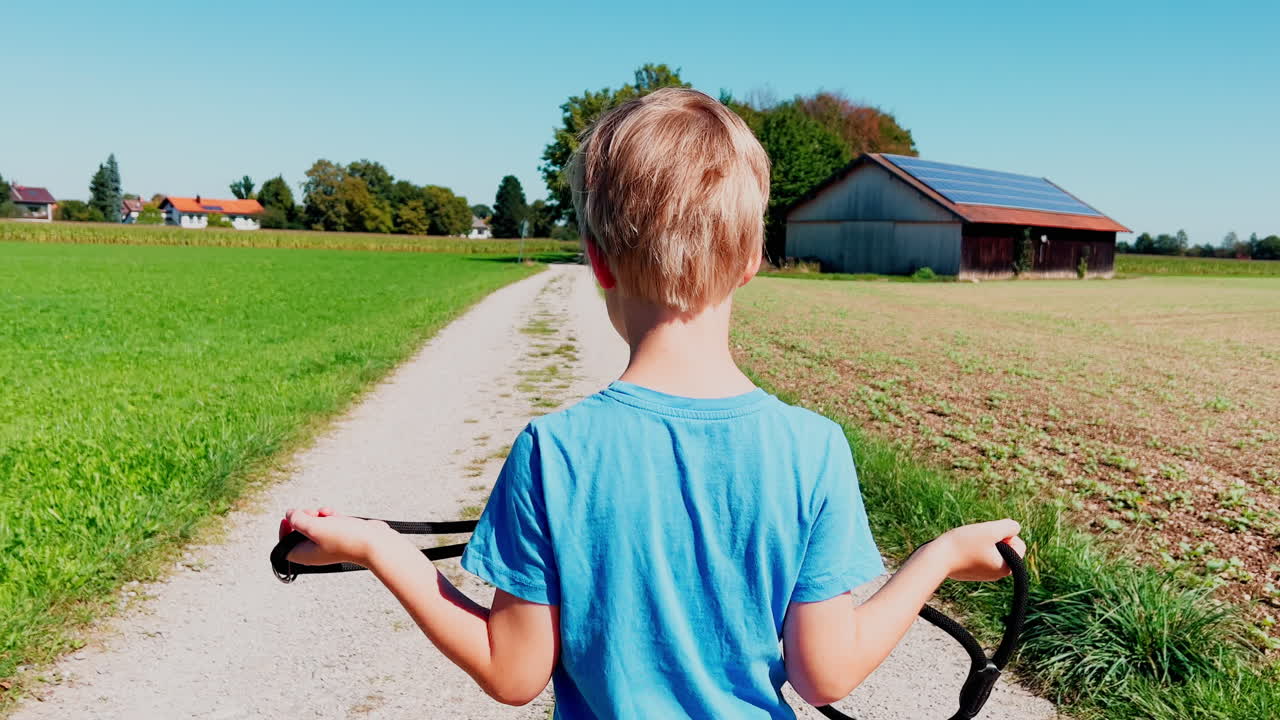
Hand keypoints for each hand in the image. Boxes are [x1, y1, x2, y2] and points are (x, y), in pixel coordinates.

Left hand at [279, 507, 397, 566]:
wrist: (374, 542)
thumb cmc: (344, 539)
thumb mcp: (315, 527)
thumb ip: (298, 520)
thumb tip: (290, 515)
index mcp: (304, 554)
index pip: (284, 544)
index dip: (284, 529)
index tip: (288, 518)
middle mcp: (315, 551)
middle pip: (300, 532)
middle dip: (304, 518)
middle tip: (311, 513)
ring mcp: (329, 543)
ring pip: (316, 525)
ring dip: (318, 514)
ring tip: (326, 512)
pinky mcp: (341, 536)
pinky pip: (330, 524)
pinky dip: (330, 516)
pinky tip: (335, 514)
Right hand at [936, 519, 1025, 581]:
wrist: (935, 559)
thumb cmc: (963, 544)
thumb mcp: (990, 530)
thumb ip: (1009, 526)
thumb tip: (1014, 528)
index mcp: (1006, 568)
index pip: (1019, 545)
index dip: (1006, 534)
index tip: (989, 536)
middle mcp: (997, 575)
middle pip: (1005, 547)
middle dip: (994, 538)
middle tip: (978, 538)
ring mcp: (983, 574)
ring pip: (991, 550)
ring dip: (983, 542)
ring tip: (968, 543)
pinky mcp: (970, 572)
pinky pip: (979, 555)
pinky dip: (972, 548)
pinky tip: (961, 548)